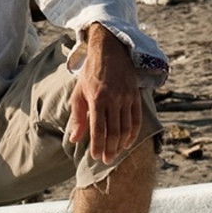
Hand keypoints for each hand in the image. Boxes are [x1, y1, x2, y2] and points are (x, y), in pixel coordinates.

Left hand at [69, 24, 141, 162]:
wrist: (110, 52)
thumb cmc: (90, 74)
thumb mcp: (79, 93)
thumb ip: (78, 117)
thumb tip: (74, 139)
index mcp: (97, 98)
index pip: (98, 128)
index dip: (98, 145)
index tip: (95, 156)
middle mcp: (114, 99)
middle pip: (114, 131)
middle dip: (110, 149)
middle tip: (106, 160)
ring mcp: (126, 98)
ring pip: (126, 128)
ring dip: (121, 144)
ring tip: (115, 154)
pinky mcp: (136, 96)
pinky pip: (136, 119)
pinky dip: (133, 134)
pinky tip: (127, 143)